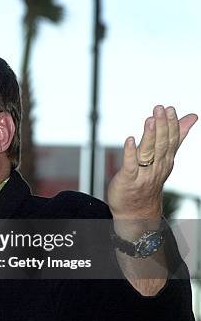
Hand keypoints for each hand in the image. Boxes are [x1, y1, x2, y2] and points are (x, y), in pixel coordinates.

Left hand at [108, 105, 196, 235]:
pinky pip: (130, 165)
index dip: (171, 124)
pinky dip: (130, 152)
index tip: (170, 109)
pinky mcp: (128, 179)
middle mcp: (157, 166)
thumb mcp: (164, 158)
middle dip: (162, 126)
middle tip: (160, 108)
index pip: (172, 140)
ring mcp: (143, 173)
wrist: (136, 211)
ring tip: (150, 119)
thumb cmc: (148, 180)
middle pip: (162, 144)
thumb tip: (191, 117)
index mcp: (166, 160)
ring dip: (150, 135)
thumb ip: (176, 137)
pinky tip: (130, 140)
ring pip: (148, 152)